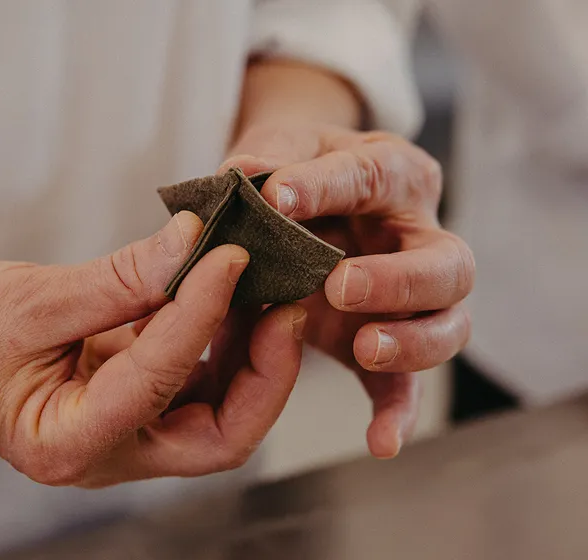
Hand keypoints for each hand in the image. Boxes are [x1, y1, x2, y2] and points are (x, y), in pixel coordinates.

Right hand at [0, 213, 305, 486]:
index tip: (227, 255)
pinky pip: (197, 385)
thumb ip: (120, 278)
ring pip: (219, 414)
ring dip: (252, 355)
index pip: (157, 382)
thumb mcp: (32, 299)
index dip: (199, 315)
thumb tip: (195, 239)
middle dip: (264, 372)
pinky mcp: (134, 405)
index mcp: (66, 443)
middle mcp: (106, 455)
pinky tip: (230, 295)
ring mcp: (126, 435)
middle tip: (284, 302)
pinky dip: (221, 343)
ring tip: (266, 289)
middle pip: (220, 436)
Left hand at [222, 121, 473, 458]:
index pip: (371, 175)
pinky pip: (407, 384)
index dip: (327, 186)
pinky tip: (380, 443)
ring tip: (364, 349)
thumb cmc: (297, 170)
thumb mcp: (279, 149)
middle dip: (398, 279)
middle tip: (340, 286)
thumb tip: (238, 177)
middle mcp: (417, 235)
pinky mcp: (389, 340)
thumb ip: (264, 161)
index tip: (276, 198)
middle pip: (446, 263)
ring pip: (447, 324)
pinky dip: (397, 414)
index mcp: (392, 173)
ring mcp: (412, 296)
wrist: (300, 197)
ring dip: (411, 342)